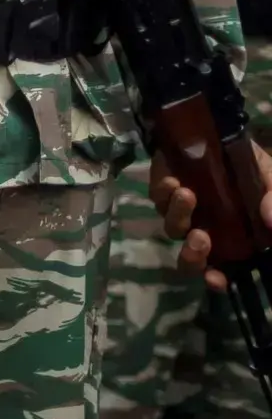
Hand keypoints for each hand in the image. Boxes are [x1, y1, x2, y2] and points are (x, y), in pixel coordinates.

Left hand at [151, 139, 271, 288]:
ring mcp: (182, 212)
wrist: (228, 138)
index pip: (221, 271)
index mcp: (232, 239)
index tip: (216, 279)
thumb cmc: (253, 170)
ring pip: (172, 226)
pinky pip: (157, 197)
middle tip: (201, 237)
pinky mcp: (164, 189)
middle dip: (193, 254)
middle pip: (190, 258)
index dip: (217, 279)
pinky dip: (162, 192)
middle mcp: (205, 231)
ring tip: (187, 194)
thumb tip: (270, 218)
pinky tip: (172, 182)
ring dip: (178, 215)